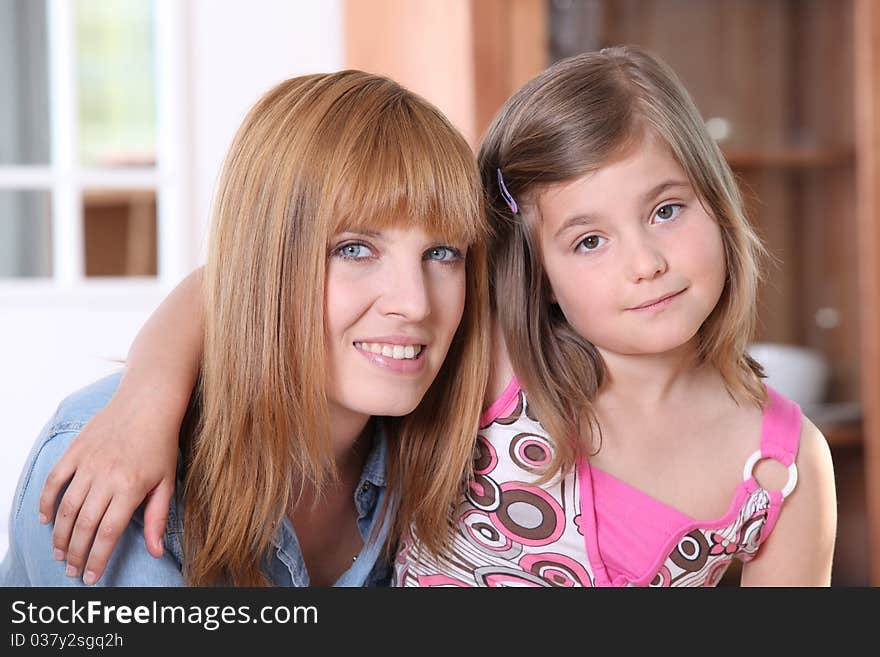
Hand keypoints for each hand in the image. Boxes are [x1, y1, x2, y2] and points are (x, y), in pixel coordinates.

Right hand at [38, 387, 179, 584]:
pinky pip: (54, 480)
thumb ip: (158, 518)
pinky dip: (46, 501)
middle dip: (76, 553)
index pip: (108, 533)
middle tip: (72, 571)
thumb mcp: (167, 482)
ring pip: (66, 507)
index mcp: (131, 488)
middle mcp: (106, 477)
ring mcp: (88, 463)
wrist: (148, 403)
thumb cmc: (161, 444)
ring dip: (60, 535)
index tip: (91, 577)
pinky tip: (46, 520)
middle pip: (83, 525)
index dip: (97, 558)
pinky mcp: (75, 451)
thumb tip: (155, 552)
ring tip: (60, 553)